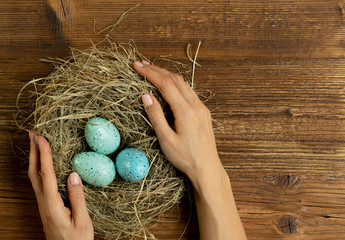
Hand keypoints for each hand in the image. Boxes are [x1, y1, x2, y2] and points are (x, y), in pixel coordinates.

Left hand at [28, 131, 93, 239]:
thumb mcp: (82, 221)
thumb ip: (77, 198)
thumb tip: (73, 174)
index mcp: (52, 205)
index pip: (46, 174)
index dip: (44, 154)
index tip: (42, 138)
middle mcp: (43, 202)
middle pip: (34, 173)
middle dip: (33, 151)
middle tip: (33, 133)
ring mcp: (43, 204)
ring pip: (34, 177)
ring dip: (34, 158)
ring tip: (36, 143)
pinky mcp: (46, 206)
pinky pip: (39, 182)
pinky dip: (39, 167)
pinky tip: (44, 164)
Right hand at [134, 61, 246, 239]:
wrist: (207, 168)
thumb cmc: (185, 157)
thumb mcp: (166, 139)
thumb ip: (156, 116)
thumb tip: (146, 95)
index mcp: (185, 111)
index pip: (166, 84)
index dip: (150, 73)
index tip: (137, 67)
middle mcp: (196, 105)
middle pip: (175, 79)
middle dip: (157, 70)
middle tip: (141, 65)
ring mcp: (202, 108)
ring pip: (183, 83)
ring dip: (167, 75)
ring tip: (152, 70)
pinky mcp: (204, 112)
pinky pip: (189, 91)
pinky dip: (176, 84)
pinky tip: (168, 85)